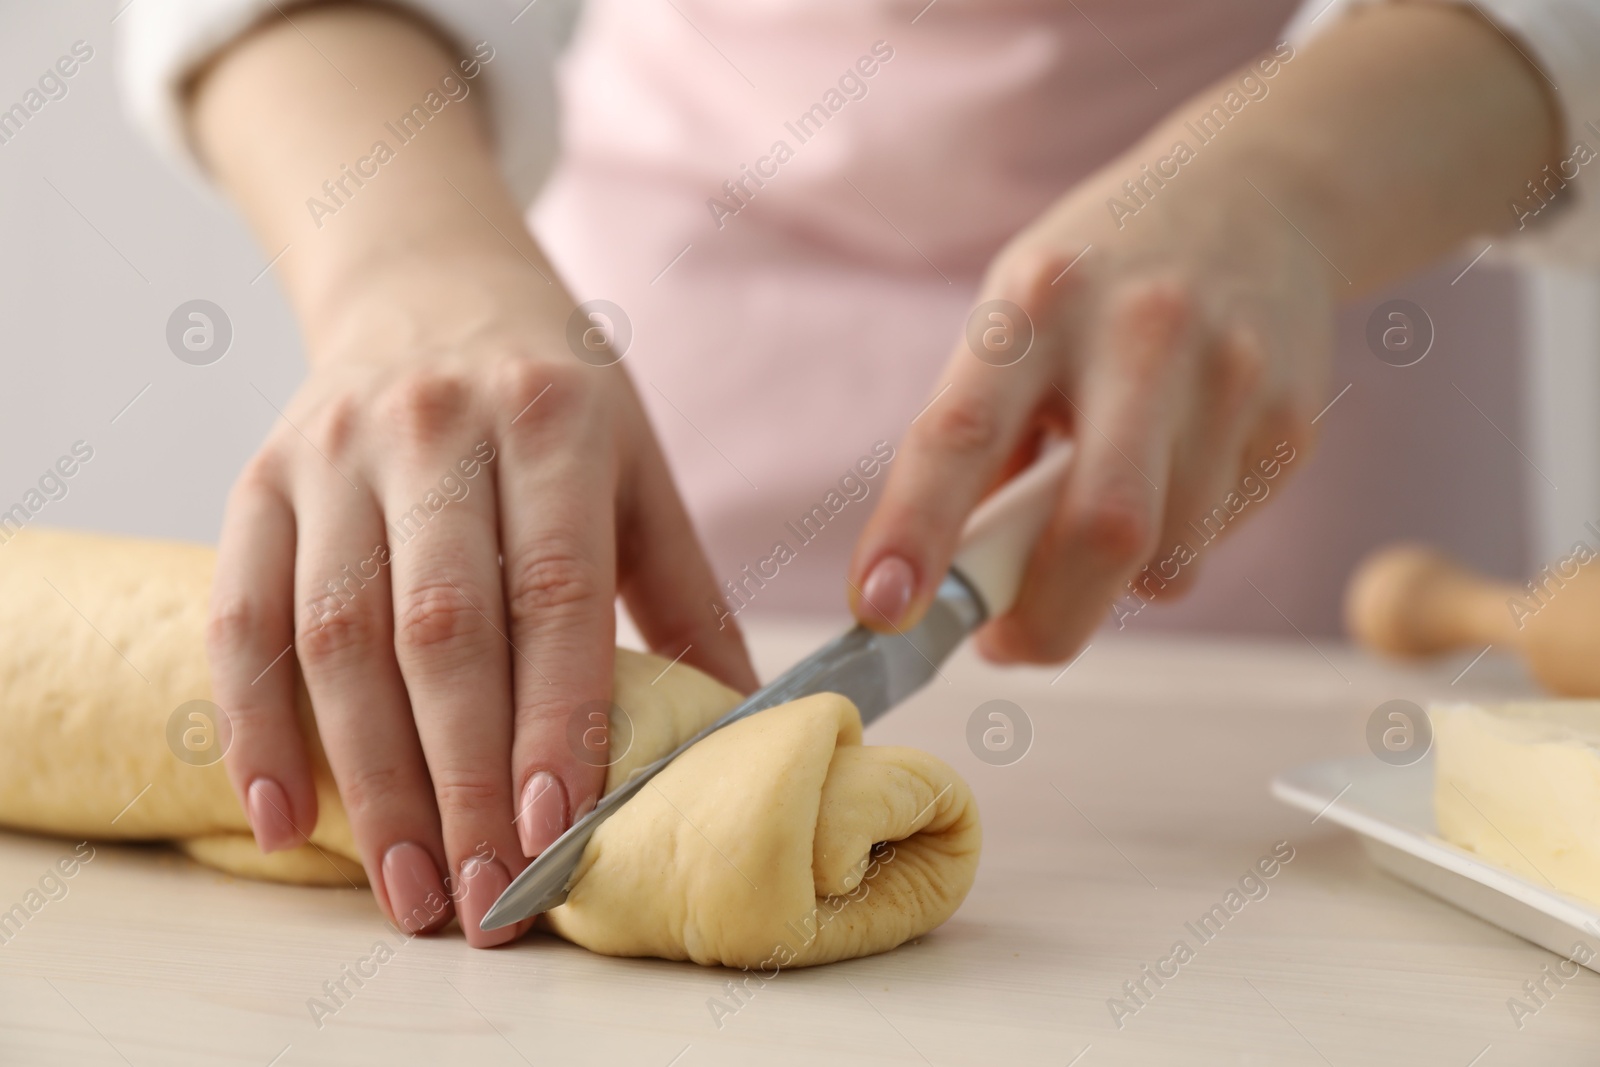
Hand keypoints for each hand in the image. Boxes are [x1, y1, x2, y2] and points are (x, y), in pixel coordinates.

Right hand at [205, 252, 757, 944]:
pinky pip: (240, 614)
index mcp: (552, 419)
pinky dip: (255, 725)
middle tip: (482, 898)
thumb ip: (684, 595)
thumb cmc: (554, 394)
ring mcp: (335, 454)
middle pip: (441, 629)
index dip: (555, 716)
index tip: (555, 830)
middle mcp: (435, 429)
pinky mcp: (260, 481)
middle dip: (464, 778)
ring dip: (369, 776)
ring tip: (407, 885)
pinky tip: (286, 817)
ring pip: (337, 635)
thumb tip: (742, 726)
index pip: (555, 590)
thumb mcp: (638, 468)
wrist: (427, 286)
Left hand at [848, 128, 1333, 660]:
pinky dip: (1170, 544)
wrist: (1260, 196)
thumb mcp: (1017, 323)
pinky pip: (1214, 541)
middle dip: (1044, 621)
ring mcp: (1230, 376)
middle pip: (1101, 528)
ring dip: (1111, 582)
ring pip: (1166, 561)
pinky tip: (1170, 472)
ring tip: (1095, 512)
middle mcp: (1140, 332)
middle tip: (1006, 641)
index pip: (963, 431)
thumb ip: (981, 443)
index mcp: (1037, 302)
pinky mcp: (1291, 421)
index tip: (885, 609)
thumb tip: (950, 587)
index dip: (916, 529)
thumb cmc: (1098, 285)